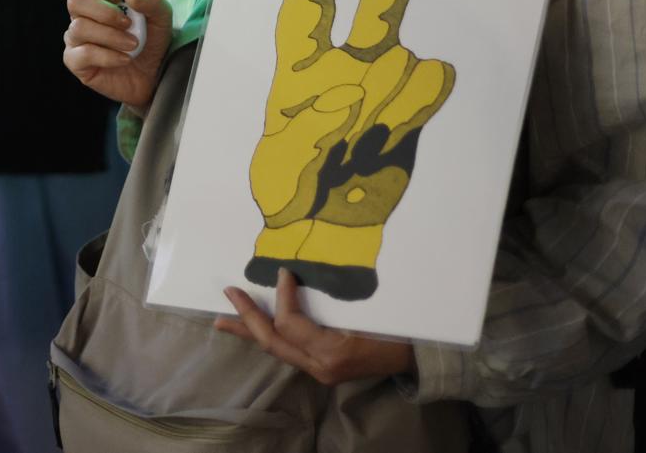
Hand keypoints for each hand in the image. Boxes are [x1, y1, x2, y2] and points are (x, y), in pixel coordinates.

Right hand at [64, 0, 170, 114]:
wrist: (156, 74)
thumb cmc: (153, 39)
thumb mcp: (161, 14)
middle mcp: (83, 14)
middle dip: (104, 11)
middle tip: (128, 23)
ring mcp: (76, 38)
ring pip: (79, 27)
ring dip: (111, 36)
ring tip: (133, 44)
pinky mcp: (76, 62)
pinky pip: (82, 54)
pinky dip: (108, 56)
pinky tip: (124, 59)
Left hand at [216, 267, 415, 386]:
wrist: (420, 356)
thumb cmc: (399, 327)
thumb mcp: (368, 309)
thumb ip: (332, 298)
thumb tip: (291, 274)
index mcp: (334, 352)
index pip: (290, 324)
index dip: (282, 296)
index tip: (283, 272)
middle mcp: (322, 367)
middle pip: (274, 342)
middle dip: (248, 318)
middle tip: (228, 294)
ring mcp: (322, 372)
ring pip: (277, 350)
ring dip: (251, 331)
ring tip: (225, 321)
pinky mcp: (323, 370)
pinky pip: (289, 352)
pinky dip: (271, 336)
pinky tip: (256, 328)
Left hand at [248, 0, 452, 301]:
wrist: (327, 230)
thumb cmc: (289, 191)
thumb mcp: (280, 172)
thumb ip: (306, 136)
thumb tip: (345, 96)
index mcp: (297, 74)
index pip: (304, 21)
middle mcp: (343, 70)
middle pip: (371, 16)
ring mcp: (381, 90)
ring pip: (402, 58)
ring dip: (389, 91)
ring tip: (363, 136)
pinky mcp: (410, 115)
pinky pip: (428, 86)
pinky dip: (417, 103)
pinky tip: (392, 130)